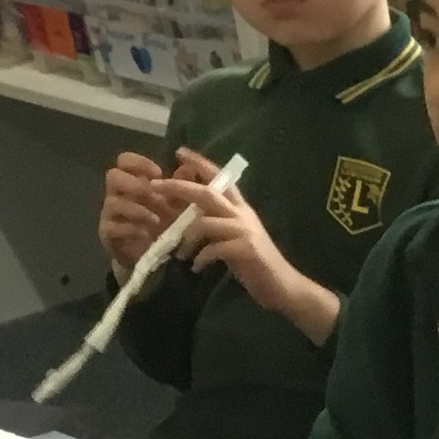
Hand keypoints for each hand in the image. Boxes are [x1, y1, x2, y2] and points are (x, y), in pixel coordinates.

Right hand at [98, 149, 188, 274]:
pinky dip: (131, 228)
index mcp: (131, 181)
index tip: (159, 172)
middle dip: (136, 185)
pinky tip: (146, 234)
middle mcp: (116, 194)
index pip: (124, 160)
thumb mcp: (176, 205)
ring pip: (112, 202)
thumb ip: (180, 186)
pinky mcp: (108, 234)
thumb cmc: (163, 226)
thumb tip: (189, 167)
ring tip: (157, 220)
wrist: (152, 257)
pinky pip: (112, 226)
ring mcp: (110, 214)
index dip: (139, 162)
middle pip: (112, 176)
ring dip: (137, 209)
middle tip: (157, 197)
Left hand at [166, 161, 339, 341]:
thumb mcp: (233, 237)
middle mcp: (243, 214)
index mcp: (240, 208)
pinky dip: (201, 258)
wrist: (282, 286)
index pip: (220, 177)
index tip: (180, 151)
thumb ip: (215, 222)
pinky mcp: (246, 250)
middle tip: (156, 186)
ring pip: (205, 222)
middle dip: (179, 187)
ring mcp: (245, 231)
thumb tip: (187, 213)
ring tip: (180, 254)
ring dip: (186, 238)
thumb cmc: (254, 263)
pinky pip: (214, 248)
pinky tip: (196, 267)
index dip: (200, 163)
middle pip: (207, 193)